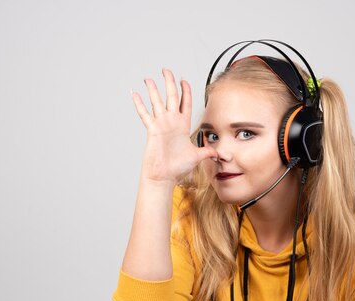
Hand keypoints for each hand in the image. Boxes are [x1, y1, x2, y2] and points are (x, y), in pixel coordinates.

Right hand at [131, 69, 216, 183]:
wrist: (164, 176)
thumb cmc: (178, 168)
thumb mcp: (197, 156)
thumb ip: (208, 151)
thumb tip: (220, 152)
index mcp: (182, 125)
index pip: (185, 103)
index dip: (185, 91)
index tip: (184, 80)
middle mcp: (171, 122)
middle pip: (171, 97)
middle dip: (170, 83)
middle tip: (166, 70)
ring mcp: (161, 124)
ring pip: (157, 102)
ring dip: (153, 90)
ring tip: (149, 78)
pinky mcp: (152, 129)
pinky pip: (144, 114)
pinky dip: (139, 103)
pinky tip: (134, 93)